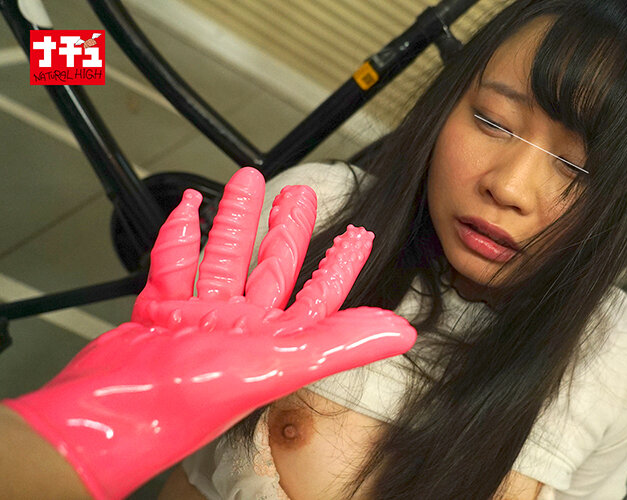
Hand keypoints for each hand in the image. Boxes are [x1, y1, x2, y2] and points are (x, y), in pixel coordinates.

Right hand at [4, 167, 415, 498]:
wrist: (109, 413)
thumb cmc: (189, 399)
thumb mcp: (277, 364)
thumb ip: (339, 343)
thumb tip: (400, 333)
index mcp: (275, 341)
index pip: (320, 296)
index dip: (341, 265)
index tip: (358, 236)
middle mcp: (242, 329)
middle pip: (272, 267)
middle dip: (288, 229)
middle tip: (301, 193)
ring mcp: (200, 320)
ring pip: (225, 258)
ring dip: (237, 220)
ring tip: (248, 180)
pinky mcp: (160, 313)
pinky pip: (175, 265)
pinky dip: (182, 235)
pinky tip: (189, 208)